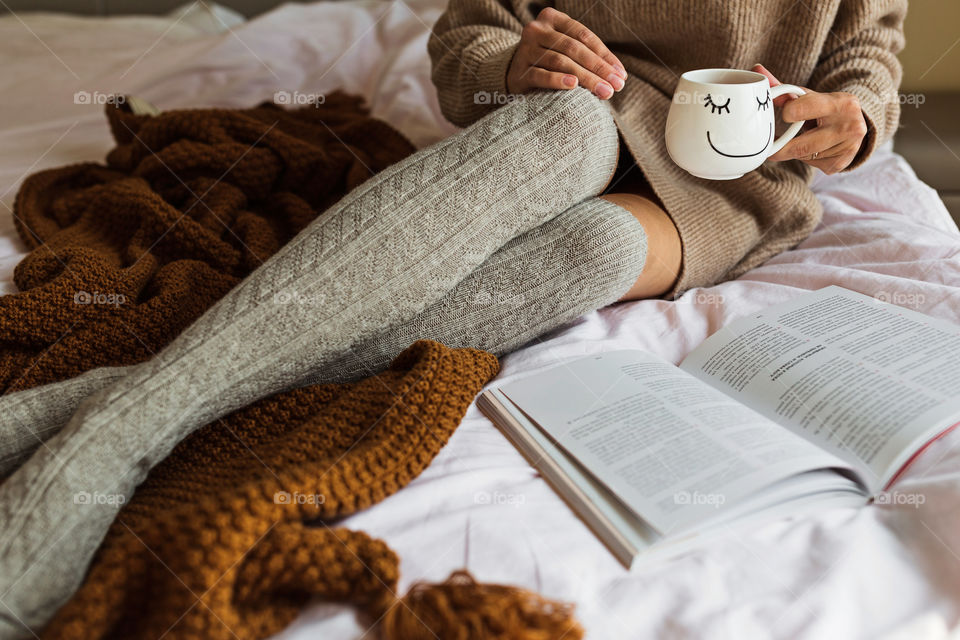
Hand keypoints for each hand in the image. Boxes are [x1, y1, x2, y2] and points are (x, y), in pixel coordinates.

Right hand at [506, 7, 626, 99]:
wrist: (511, 74)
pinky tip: (573, 86)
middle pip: (574, 48)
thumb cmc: (546, 62)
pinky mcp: (518, 71)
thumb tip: (620, 75)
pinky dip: (557, 80)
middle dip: (599, 68)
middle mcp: (536, 30)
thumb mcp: (564, 50)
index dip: (605, 55)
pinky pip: (541, 75)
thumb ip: (587, 55)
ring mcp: (525, 50)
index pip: (583, 35)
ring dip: (586, 78)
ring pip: (561, 62)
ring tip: (604, 91)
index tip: (620, 74)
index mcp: (551, 18)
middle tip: (616, 86)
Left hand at [754, 63, 867, 173]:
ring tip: (803, 141)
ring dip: (797, 153)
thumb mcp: (809, 95)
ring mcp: (849, 147)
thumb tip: (756, 70)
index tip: (785, 115)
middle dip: (782, 148)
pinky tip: (816, 150)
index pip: (801, 110)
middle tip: (769, 149)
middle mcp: (850, 125)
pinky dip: (810, 160)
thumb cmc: (825, 107)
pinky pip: (815, 165)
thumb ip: (783, 88)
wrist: (858, 123)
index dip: (788, 114)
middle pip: (801, 145)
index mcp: (841, 103)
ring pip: (807, 156)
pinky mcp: (844, 162)